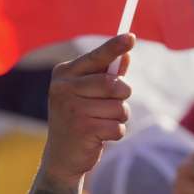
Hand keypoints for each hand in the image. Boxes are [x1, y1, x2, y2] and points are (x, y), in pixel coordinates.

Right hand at [41, 34, 134, 186]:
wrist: (62, 156)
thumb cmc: (79, 118)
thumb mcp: (88, 93)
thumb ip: (107, 74)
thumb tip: (126, 55)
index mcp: (64, 74)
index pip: (95, 57)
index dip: (114, 47)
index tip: (131, 37)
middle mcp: (63, 88)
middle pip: (113, 84)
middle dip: (123, 95)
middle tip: (116, 101)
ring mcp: (71, 109)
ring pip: (119, 107)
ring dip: (118, 117)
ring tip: (101, 123)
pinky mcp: (82, 129)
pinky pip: (117, 126)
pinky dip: (115, 133)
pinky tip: (99, 137)